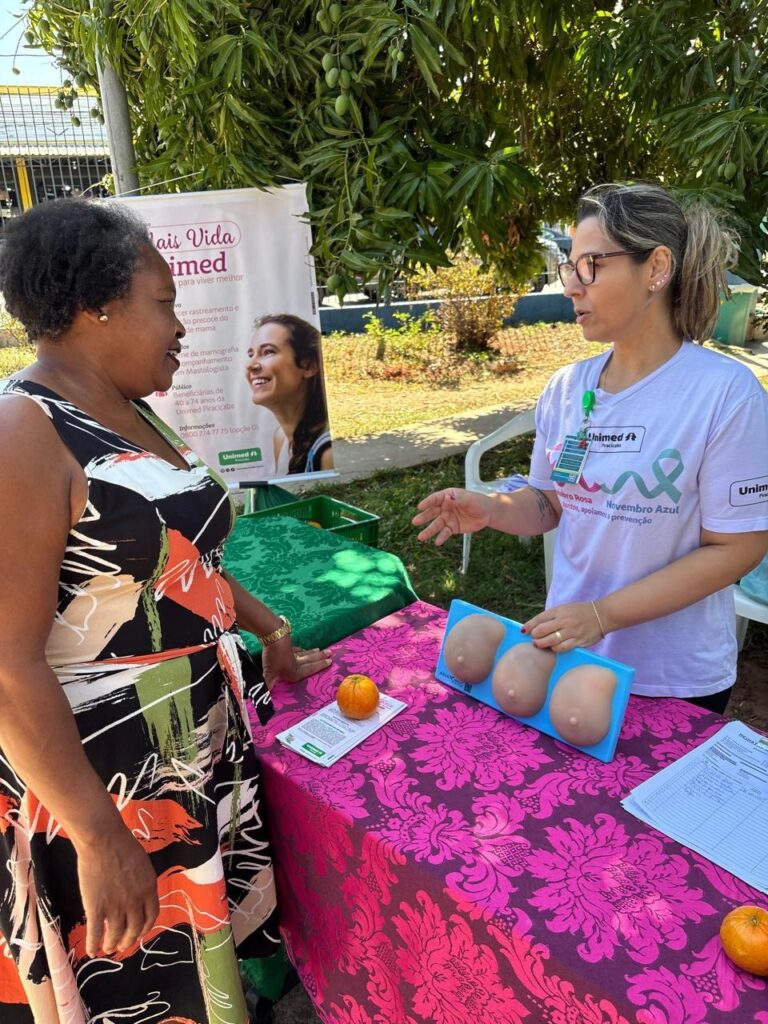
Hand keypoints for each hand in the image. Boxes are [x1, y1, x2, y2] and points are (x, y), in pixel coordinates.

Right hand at [75, 824, 158, 957]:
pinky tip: (92, 951)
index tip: (139, 933)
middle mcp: (135, 902)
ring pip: (115, 935)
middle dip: (129, 941)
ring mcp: (115, 906)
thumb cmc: (122, 845)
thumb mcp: (143, 865)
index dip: (145, 928)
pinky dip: (93, 945)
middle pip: (134, 930)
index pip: (151, 917)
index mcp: (149, 889)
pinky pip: (95, 933)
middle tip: (123, 945)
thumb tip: (140, 896)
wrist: (103, 839)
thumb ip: (142, 883)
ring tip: (108, 949)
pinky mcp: (96, 908)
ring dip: (112, 945)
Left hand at [262, 635, 331, 688]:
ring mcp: (292, 652)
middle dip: (320, 658)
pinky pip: (296, 648)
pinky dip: (301, 649)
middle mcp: (296, 662)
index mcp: (294, 671)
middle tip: (330, 653)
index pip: (309, 670)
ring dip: (312, 653)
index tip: (329, 662)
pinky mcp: (286, 644)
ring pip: (304, 653)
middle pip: (310, 660)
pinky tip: (302, 649)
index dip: (319, 666)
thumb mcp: (269, 674)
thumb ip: (267, 686)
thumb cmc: (273, 658)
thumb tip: (263, 699)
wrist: (273, 637)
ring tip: (320, 650)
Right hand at [412, 488, 490, 545]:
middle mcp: (445, 507)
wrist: (488, 513)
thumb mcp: (470, 499)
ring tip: (420, 537)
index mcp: (448, 496)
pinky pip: (445, 533)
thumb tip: (448, 498)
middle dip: (424, 517)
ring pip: (436, 525)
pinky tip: (437, 542)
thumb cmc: (479, 502)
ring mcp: (448, 518)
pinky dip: (441, 537)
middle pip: (432, 512)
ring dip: (429, 531)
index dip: (428, 502)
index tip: (420, 507)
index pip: (436, 498)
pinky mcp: (452, 528)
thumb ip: (459, 499)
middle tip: (415, 522)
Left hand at [523, 601, 604, 652]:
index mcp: (560, 610)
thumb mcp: (565, 609)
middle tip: (533, 638)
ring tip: (538, 644)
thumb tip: (536, 626)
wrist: (602, 615)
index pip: (540, 618)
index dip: (529, 625)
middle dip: (535, 636)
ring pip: (551, 640)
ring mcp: (572, 631)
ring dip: (542, 644)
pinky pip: (563, 647)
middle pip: (542, 630)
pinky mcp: (579, 641)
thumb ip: (552, 617)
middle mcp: (564, 620)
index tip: (523, 631)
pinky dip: (555, 649)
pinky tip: (553, 648)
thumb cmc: (581, 612)